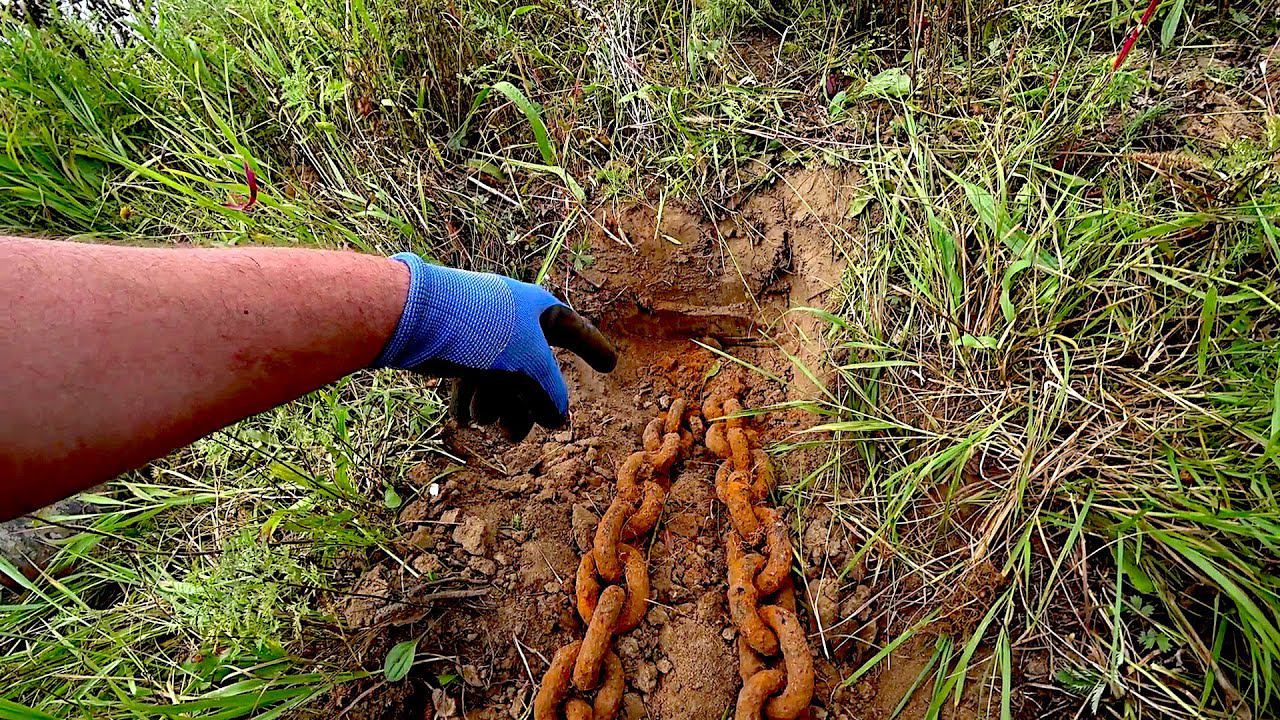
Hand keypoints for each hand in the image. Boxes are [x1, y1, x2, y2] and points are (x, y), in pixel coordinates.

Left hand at [374, 254, 615, 439]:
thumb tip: (560, 421)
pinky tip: (462, 417)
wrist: (419, 319)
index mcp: (538, 308)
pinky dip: (471, 401)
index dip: (594, 348)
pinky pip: (474, 381)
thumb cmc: (485, 333)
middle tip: (514, 435)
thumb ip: (552, 395)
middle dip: (525, 406)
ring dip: (495, 407)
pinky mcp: (455, 347)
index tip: (611, 365)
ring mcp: (483, 334)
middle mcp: (513, 319)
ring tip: (483, 419)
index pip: (576, 330)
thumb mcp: (531, 366)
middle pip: (534, 372)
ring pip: (503, 381)